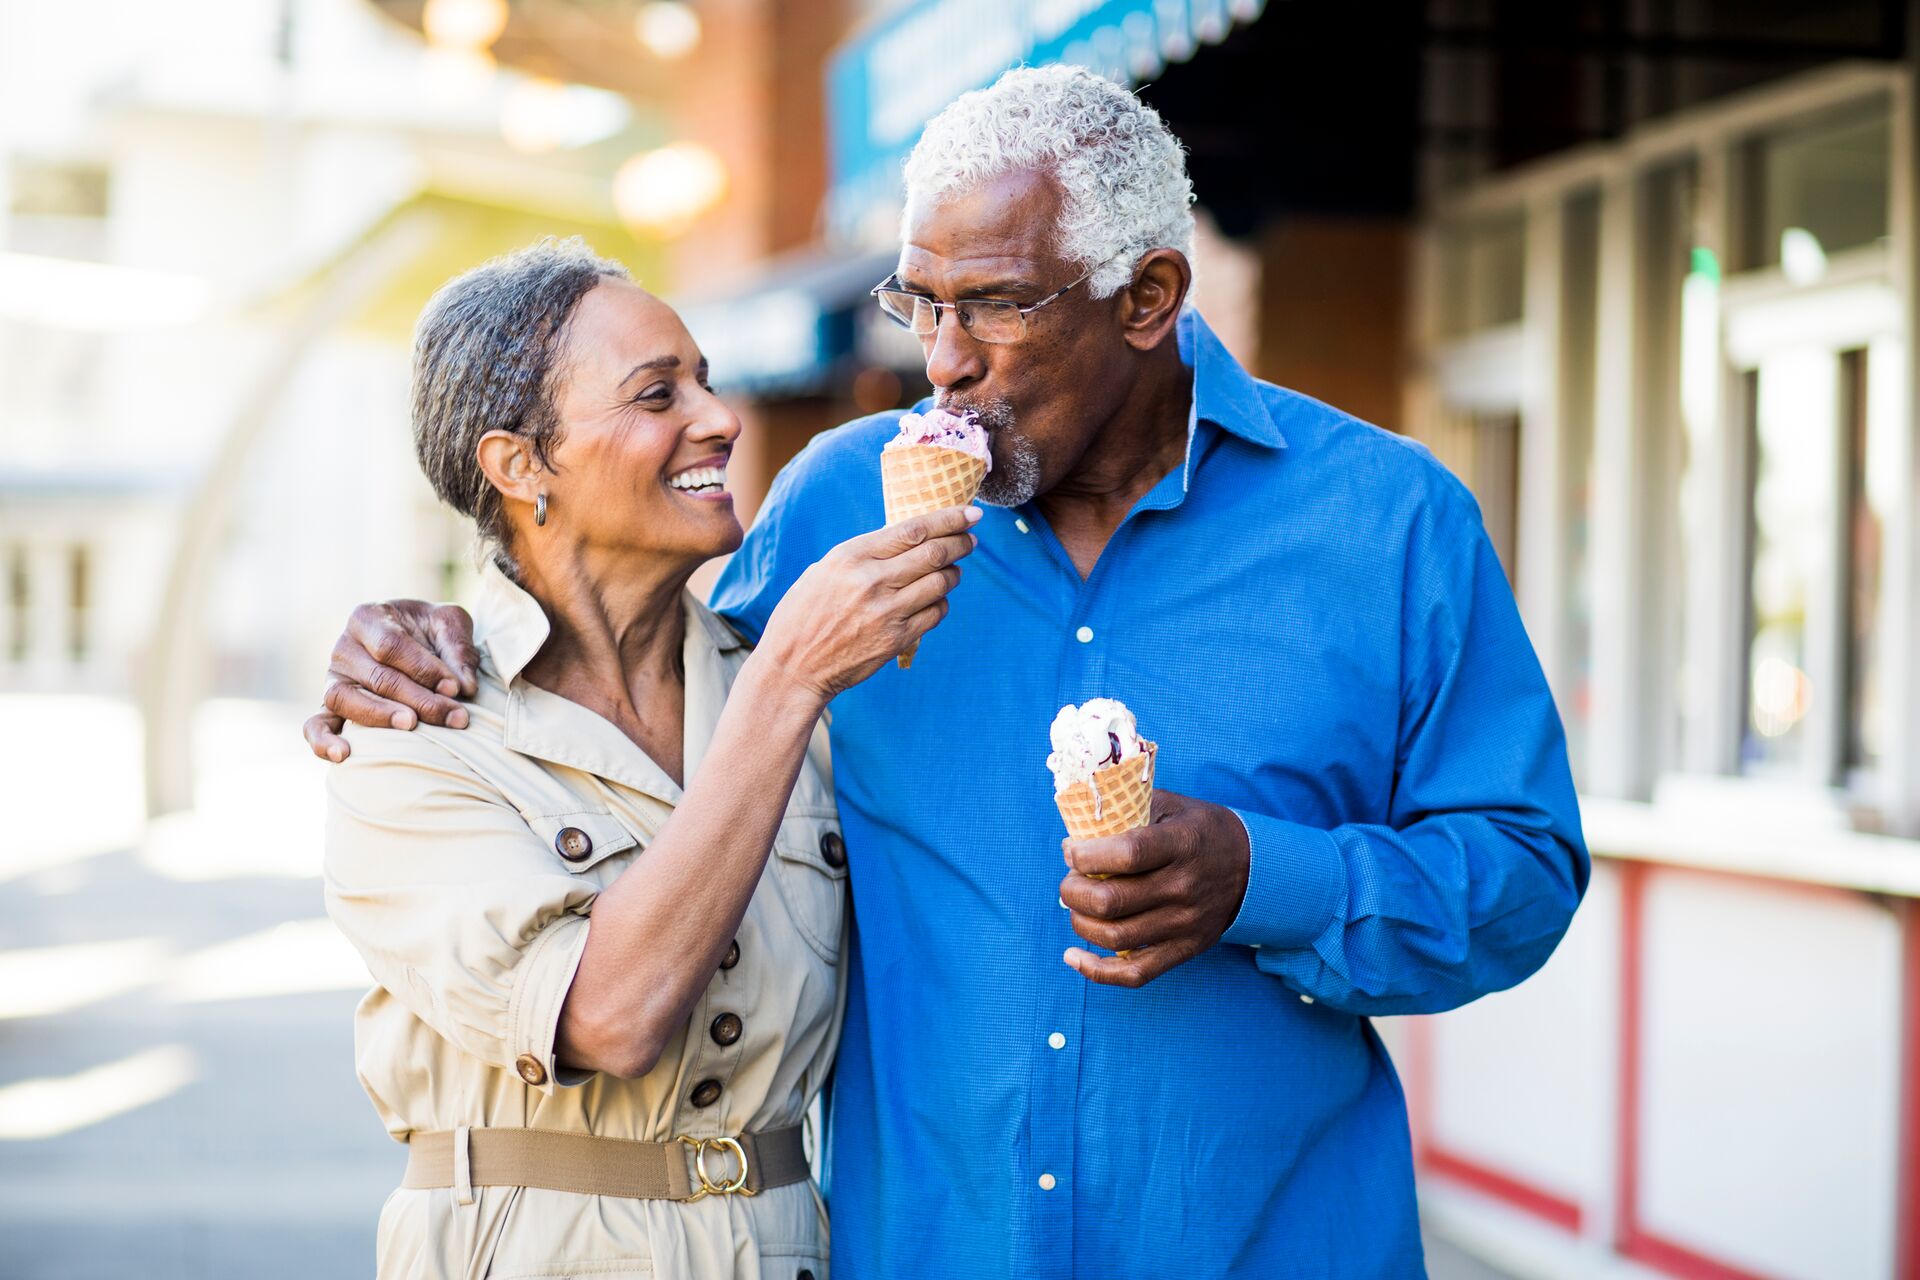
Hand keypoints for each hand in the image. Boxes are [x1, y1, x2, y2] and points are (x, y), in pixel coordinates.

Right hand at [301, 601, 481, 761]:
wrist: (415, 642)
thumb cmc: (430, 631)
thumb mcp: (448, 623)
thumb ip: (457, 648)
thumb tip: (464, 686)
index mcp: (368, 618)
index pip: (391, 646)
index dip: (424, 669)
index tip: (457, 688)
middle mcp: (344, 647)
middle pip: (378, 677)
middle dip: (420, 700)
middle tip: (455, 717)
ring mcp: (334, 678)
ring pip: (346, 700)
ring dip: (380, 716)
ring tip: (411, 725)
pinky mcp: (330, 707)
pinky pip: (316, 725)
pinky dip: (323, 741)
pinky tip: (343, 755)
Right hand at [754, 505, 979, 700]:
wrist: (793, 667)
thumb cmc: (803, 615)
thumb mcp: (824, 571)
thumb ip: (863, 555)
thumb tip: (904, 540)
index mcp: (851, 557)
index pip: (913, 529)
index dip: (948, 518)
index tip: (969, 513)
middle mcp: (872, 581)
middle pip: (934, 553)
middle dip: (960, 542)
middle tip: (971, 539)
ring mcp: (887, 612)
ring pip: (941, 583)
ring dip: (955, 573)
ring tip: (955, 569)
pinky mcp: (897, 640)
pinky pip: (935, 613)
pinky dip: (942, 602)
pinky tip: (937, 599)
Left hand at [1058, 790, 1251, 986]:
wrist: (1252, 867)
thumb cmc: (1199, 831)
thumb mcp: (1171, 805)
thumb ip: (1127, 809)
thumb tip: (1075, 831)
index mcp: (1181, 844)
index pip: (1126, 855)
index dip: (1086, 856)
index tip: (1071, 850)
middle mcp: (1184, 887)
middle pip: (1111, 902)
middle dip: (1073, 891)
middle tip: (1070, 880)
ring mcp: (1186, 924)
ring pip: (1114, 937)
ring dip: (1080, 922)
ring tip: (1077, 906)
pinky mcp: (1186, 950)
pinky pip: (1135, 974)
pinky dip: (1096, 970)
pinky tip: (1073, 956)